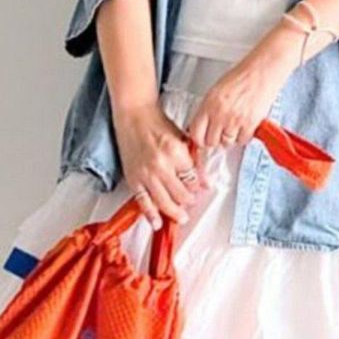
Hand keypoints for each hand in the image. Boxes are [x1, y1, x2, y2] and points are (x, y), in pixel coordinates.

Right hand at [111, 99, 209, 230]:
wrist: (134, 116)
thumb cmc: (157, 124)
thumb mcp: (182, 139)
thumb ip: (193, 161)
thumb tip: (203, 182)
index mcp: (176, 153)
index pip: (193, 179)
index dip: (198, 187)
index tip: (200, 190)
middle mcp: (161, 165)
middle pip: (181, 195)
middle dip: (189, 201)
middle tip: (191, 203)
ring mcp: (146, 174)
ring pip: (164, 202)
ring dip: (174, 212)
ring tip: (181, 217)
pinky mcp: (134, 179)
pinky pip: (144, 202)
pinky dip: (151, 214)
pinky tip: (157, 222)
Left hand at [185, 50, 288, 150]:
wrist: (261, 72)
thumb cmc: (241, 77)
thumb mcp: (216, 91)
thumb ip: (207, 110)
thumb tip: (202, 126)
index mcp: (208, 104)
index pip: (196, 133)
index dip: (198, 139)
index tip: (201, 141)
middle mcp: (220, 114)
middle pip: (211, 142)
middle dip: (214, 140)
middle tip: (218, 134)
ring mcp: (234, 120)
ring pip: (226, 143)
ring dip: (229, 138)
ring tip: (232, 127)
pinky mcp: (249, 124)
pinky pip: (241, 140)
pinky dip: (242, 136)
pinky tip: (243, 126)